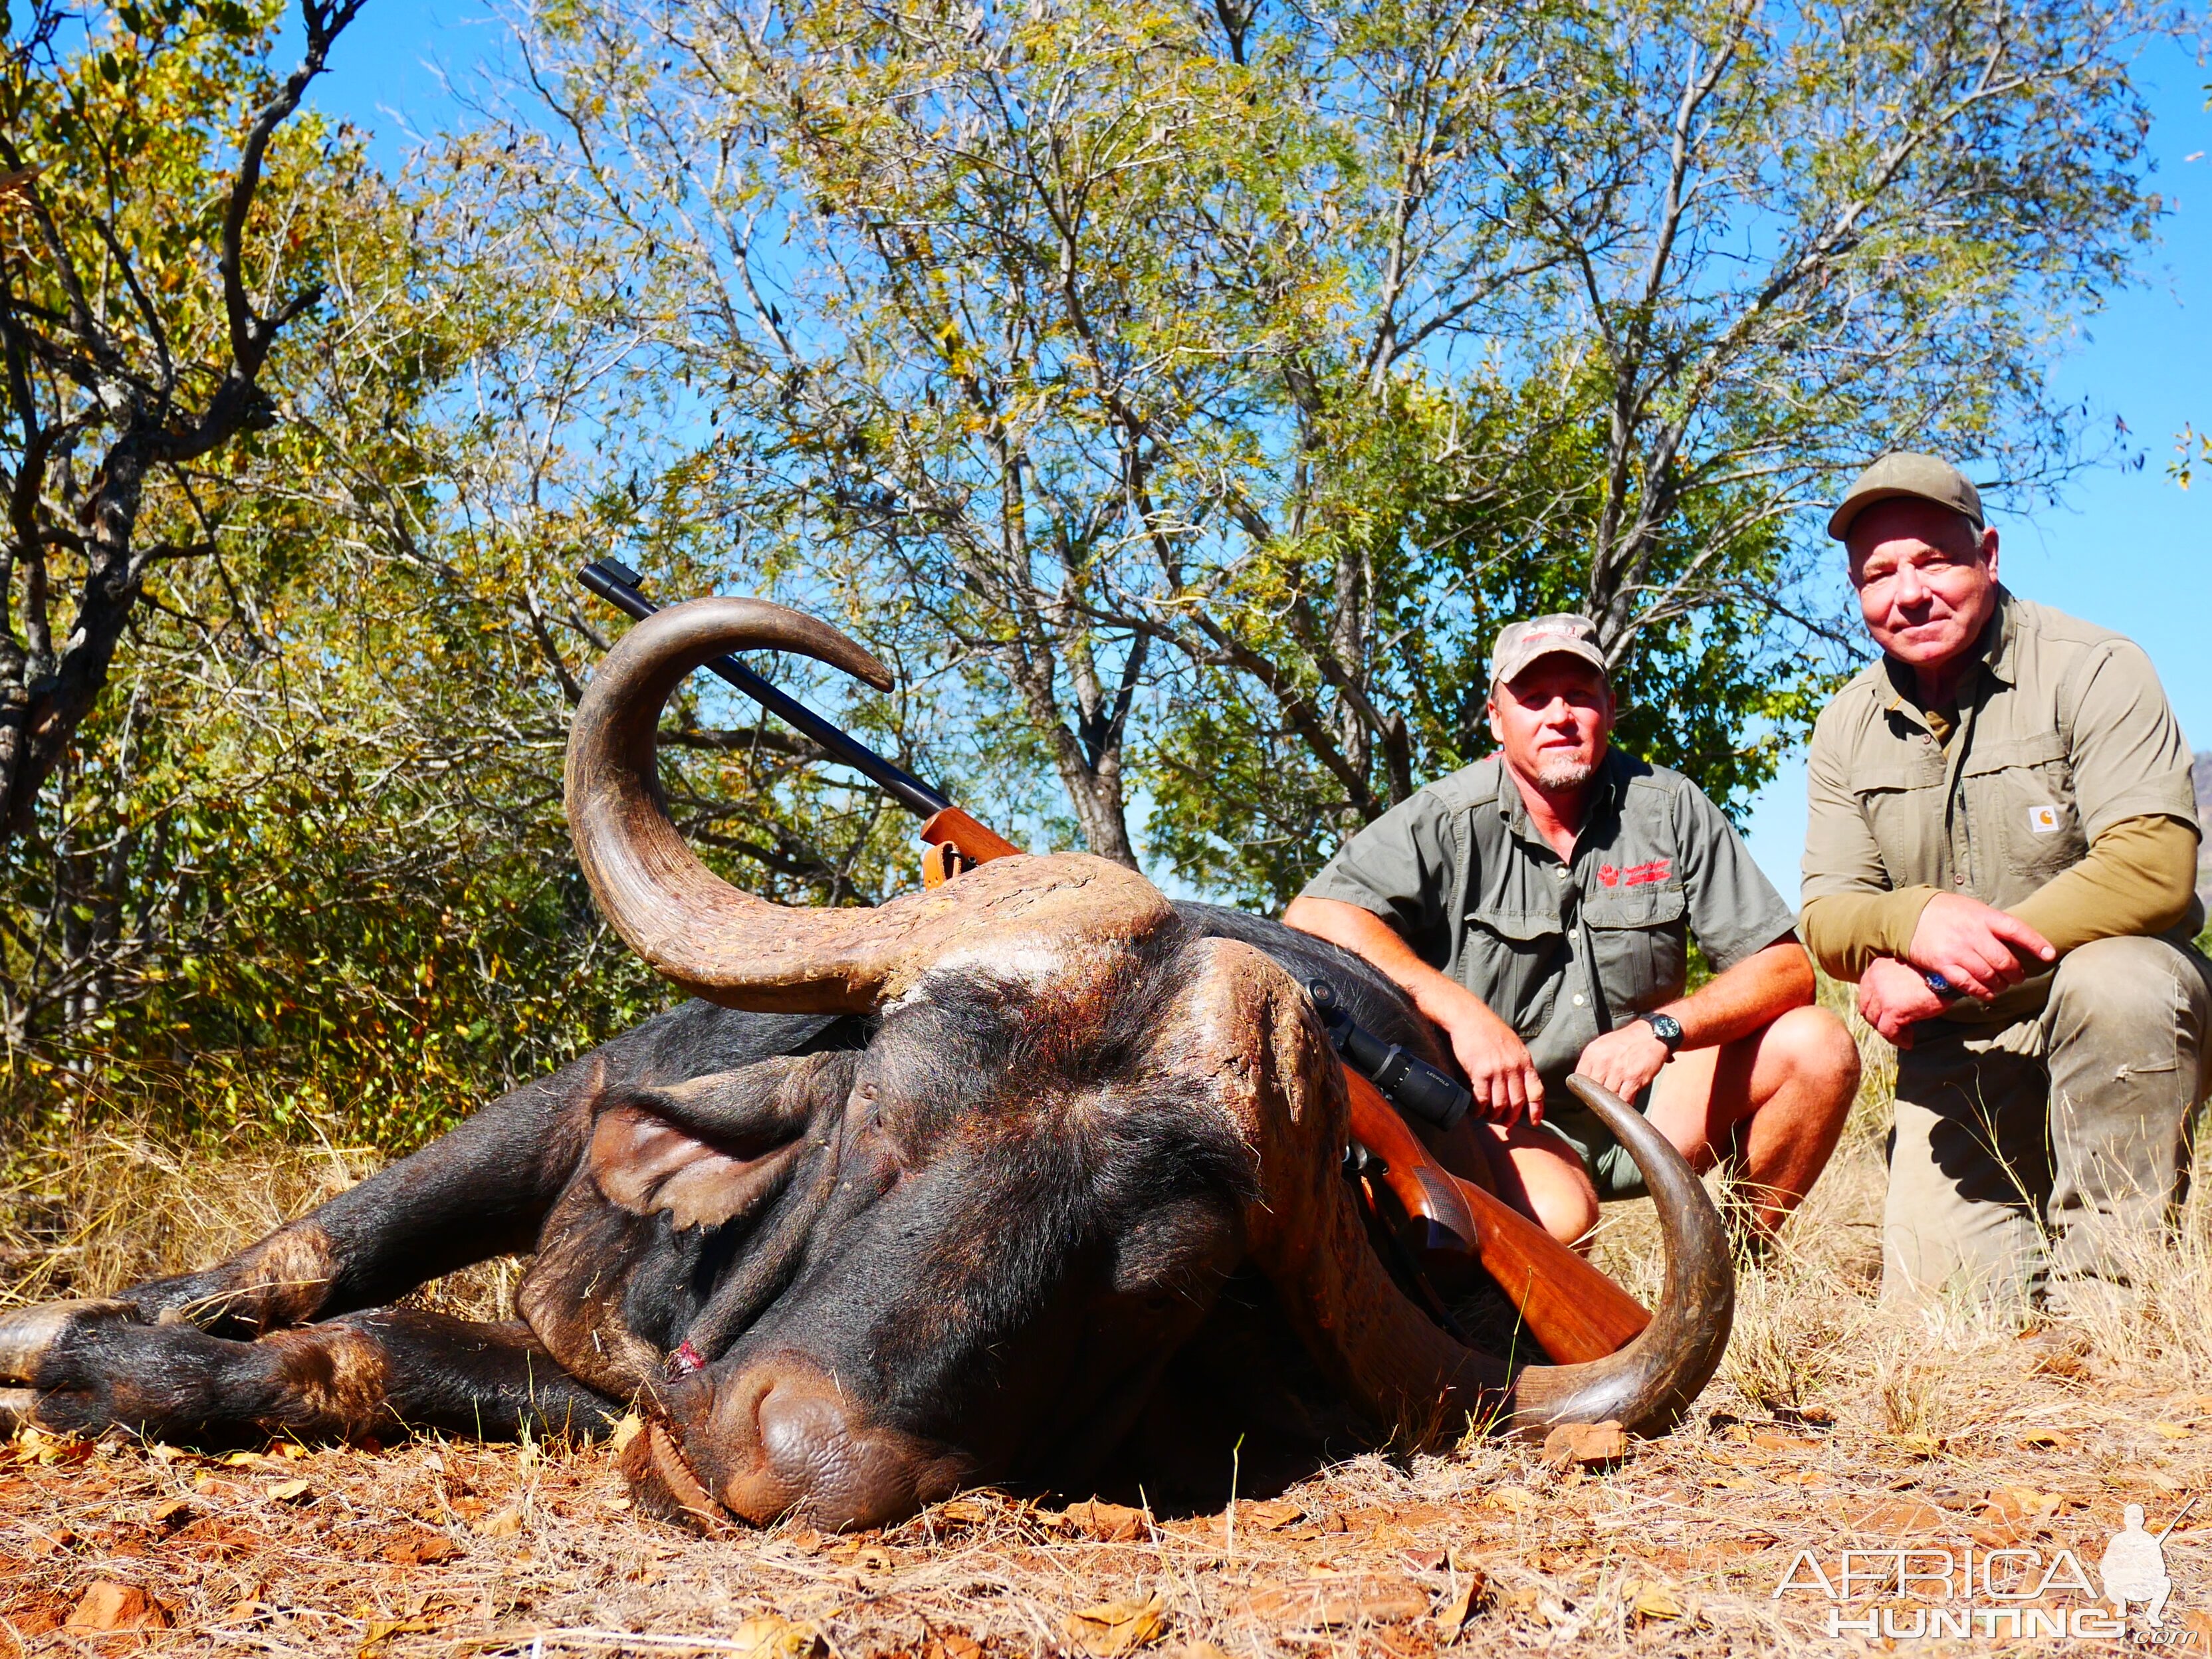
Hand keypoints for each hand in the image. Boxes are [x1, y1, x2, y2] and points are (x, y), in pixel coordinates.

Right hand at [1427, 993, 1545, 1125]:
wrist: (1469, 1018)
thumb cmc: (1490, 1031)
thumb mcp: (1513, 1045)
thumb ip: (1520, 1064)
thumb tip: (1522, 1085)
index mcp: (1524, 1061)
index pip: (1536, 1091)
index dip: (1536, 1110)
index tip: (1535, 1122)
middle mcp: (1513, 1067)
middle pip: (1517, 1102)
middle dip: (1512, 1117)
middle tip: (1506, 1123)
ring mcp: (1497, 1071)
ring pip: (1499, 1104)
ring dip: (1494, 1115)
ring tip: (1489, 1117)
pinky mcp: (1479, 1072)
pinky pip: (1482, 1099)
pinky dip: (1478, 1110)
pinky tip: (1475, 1111)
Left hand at [1575, 1020, 1671, 1103]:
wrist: (1650, 1036)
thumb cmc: (1625, 1042)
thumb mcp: (1601, 1045)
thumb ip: (1590, 1062)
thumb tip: (1581, 1082)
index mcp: (1592, 1054)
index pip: (1578, 1079)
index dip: (1582, 1089)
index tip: (1586, 1095)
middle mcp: (1603, 1062)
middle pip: (1592, 1091)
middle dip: (1596, 1099)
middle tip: (1599, 1104)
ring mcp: (1618, 1071)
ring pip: (1608, 1098)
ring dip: (1610, 1104)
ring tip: (1612, 1105)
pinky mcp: (1634, 1079)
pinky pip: (1625, 1100)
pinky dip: (1623, 1106)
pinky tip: (1623, 1106)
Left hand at [1858, 956, 1947, 1045]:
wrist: (1949, 975)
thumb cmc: (1934, 973)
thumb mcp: (1906, 973)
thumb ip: (1892, 985)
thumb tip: (1888, 1006)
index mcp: (1876, 968)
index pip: (1866, 996)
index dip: (1876, 1010)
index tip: (1889, 1017)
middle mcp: (1874, 979)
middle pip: (1868, 1009)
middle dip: (1881, 1022)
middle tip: (1897, 1029)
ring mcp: (1882, 995)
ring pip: (1876, 1022)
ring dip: (1890, 1032)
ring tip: (1906, 1035)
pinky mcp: (1892, 1009)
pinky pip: (1888, 1031)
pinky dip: (1898, 1039)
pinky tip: (1909, 1041)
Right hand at [1906, 894, 2055, 1002]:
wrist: (1908, 915)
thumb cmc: (1946, 912)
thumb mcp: (1973, 908)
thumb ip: (1992, 924)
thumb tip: (2017, 943)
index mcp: (1983, 916)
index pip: (2016, 929)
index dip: (2036, 943)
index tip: (2049, 955)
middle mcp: (1972, 933)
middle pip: (2004, 960)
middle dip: (2015, 973)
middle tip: (2017, 977)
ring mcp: (1957, 950)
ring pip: (1988, 975)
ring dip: (2000, 985)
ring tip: (2001, 986)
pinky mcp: (1942, 964)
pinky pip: (1967, 984)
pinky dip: (1981, 992)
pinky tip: (1986, 993)